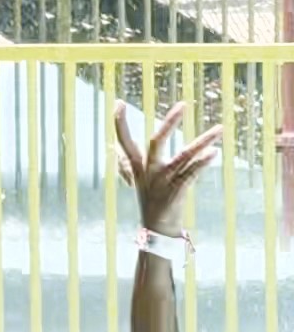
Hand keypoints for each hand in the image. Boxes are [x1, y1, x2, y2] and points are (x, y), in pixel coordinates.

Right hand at [114, 100, 219, 238]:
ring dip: (202, 143)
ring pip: (183, 157)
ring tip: (219, 130)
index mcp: (137, 166)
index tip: (118, 103)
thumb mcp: (134, 179)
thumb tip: (112, 147)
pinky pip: (191, 174)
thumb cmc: (149, 200)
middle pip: (156, 143)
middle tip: (183, 105)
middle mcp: (148, 171)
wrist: (156, 228)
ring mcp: (163, 181)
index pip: (125, 141)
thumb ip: (124, 162)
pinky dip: (202, 163)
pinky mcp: (177, 191)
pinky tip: (214, 154)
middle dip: (169, 123)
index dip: (120, 123)